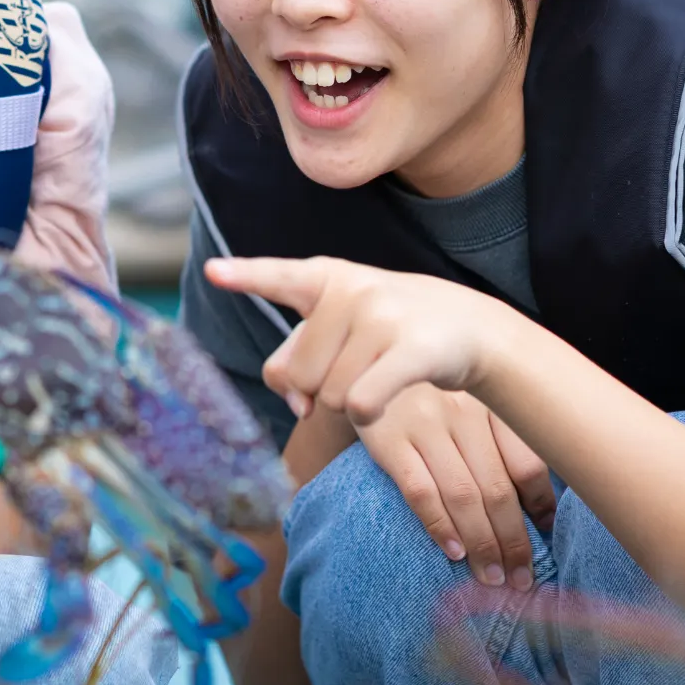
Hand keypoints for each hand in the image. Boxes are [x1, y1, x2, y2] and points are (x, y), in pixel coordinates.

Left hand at [204, 255, 522, 424]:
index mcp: (327, 278)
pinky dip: (366, 414)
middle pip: (299, 374)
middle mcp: (353, 290)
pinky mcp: (413, 349)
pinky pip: (360, 403)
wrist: (471, 328)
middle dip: (321, 387)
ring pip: (328, 395)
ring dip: (348, 401)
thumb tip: (296, 405)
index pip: (278, 278)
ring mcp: (384, 316)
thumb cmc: (388, 330)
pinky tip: (386, 400)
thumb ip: (296, 361)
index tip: (213, 270)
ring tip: (379, 373)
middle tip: (357, 367)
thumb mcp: (338, 329)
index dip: (245, 276)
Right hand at [355, 383, 554, 589]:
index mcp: (492, 402)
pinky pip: (420, 491)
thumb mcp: (471, 403)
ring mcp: (423, 423)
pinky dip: (439, 525)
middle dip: (513, 542)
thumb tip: (541, 511)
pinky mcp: (387, 438)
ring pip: (462, 495)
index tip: (546, 537)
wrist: (368, 361)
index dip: (541, 508)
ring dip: (482, 544)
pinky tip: (454, 553)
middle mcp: (462, 410)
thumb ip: (502, 442)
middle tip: (522, 580)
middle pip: (497, 488)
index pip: (527, 464)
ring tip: (493, 578)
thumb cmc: (431, 393)